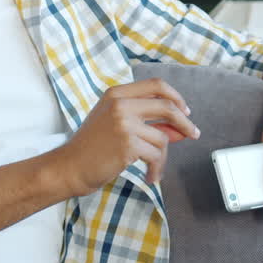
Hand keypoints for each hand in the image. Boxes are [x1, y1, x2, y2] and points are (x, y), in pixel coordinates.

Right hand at [54, 78, 199, 195]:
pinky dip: (156, 168)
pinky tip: (150, 176)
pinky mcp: (128, 144)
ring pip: (163, 137)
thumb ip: (147, 123)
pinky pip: (156, 155)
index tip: (185, 111)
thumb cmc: (92, 148)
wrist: (69, 167)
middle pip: (167, 106)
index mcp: (116, 94)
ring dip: (162, 157)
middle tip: (193, 134)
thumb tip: (180, 130)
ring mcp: (124, 123)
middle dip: (185, 122)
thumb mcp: (117, 126)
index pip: (156, 85)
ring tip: (153, 168)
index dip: (176, 97)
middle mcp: (120, 104)